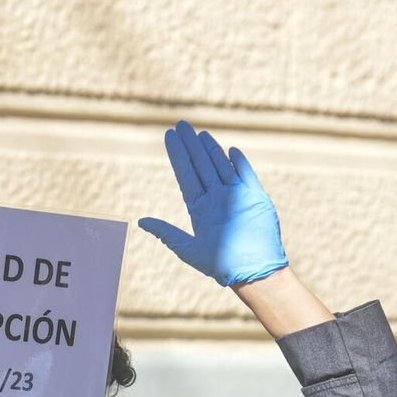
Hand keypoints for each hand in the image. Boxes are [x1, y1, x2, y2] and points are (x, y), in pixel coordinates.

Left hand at [139, 120, 287, 287]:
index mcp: (200, 209)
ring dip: (211, 149)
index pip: (186, 175)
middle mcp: (217, 199)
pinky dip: (239, 163)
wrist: (254, 272)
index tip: (170, 136)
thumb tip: (140, 222)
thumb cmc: (221, 265)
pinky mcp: (256, 197)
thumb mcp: (188, 250)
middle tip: (181, 124)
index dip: (178, 156)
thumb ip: (167, 233)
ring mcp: (236, 197)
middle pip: (201, 166)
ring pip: (221, 166)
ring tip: (200, 134)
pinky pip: (247, 175)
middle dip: (191, 146)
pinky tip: (230, 150)